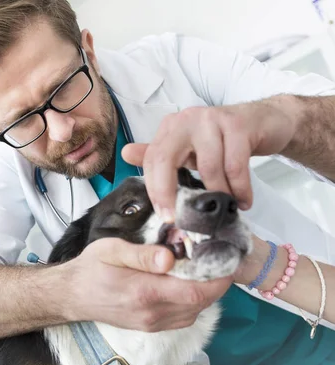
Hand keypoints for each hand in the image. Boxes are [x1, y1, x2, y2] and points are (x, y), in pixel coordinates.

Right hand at [64, 238, 232, 331]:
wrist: (72, 295)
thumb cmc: (91, 268)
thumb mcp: (111, 250)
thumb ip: (142, 254)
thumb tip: (170, 257)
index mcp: (144, 292)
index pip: (196, 292)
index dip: (218, 278)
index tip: (226, 258)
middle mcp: (152, 313)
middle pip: (200, 303)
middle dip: (216, 282)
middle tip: (218, 258)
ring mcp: (152, 323)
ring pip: (194, 312)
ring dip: (206, 292)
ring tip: (204, 269)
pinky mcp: (150, 326)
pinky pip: (183, 317)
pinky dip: (193, 302)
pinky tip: (187, 284)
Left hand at [122, 98, 296, 220]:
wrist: (265, 120)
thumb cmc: (223, 140)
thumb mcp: (189, 149)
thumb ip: (160, 155)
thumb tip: (125, 153)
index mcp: (171, 128)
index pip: (152, 160)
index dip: (155, 190)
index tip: (166, 216)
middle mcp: (186, 120)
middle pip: (166, 159)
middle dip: (169, 193)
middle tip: (183, 219)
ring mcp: (211, 119)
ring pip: (207, 167)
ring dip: (218, 194)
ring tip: (227, 208)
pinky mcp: (238, 125)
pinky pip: (235, 166)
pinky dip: (240, 188)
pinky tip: (243, 201)